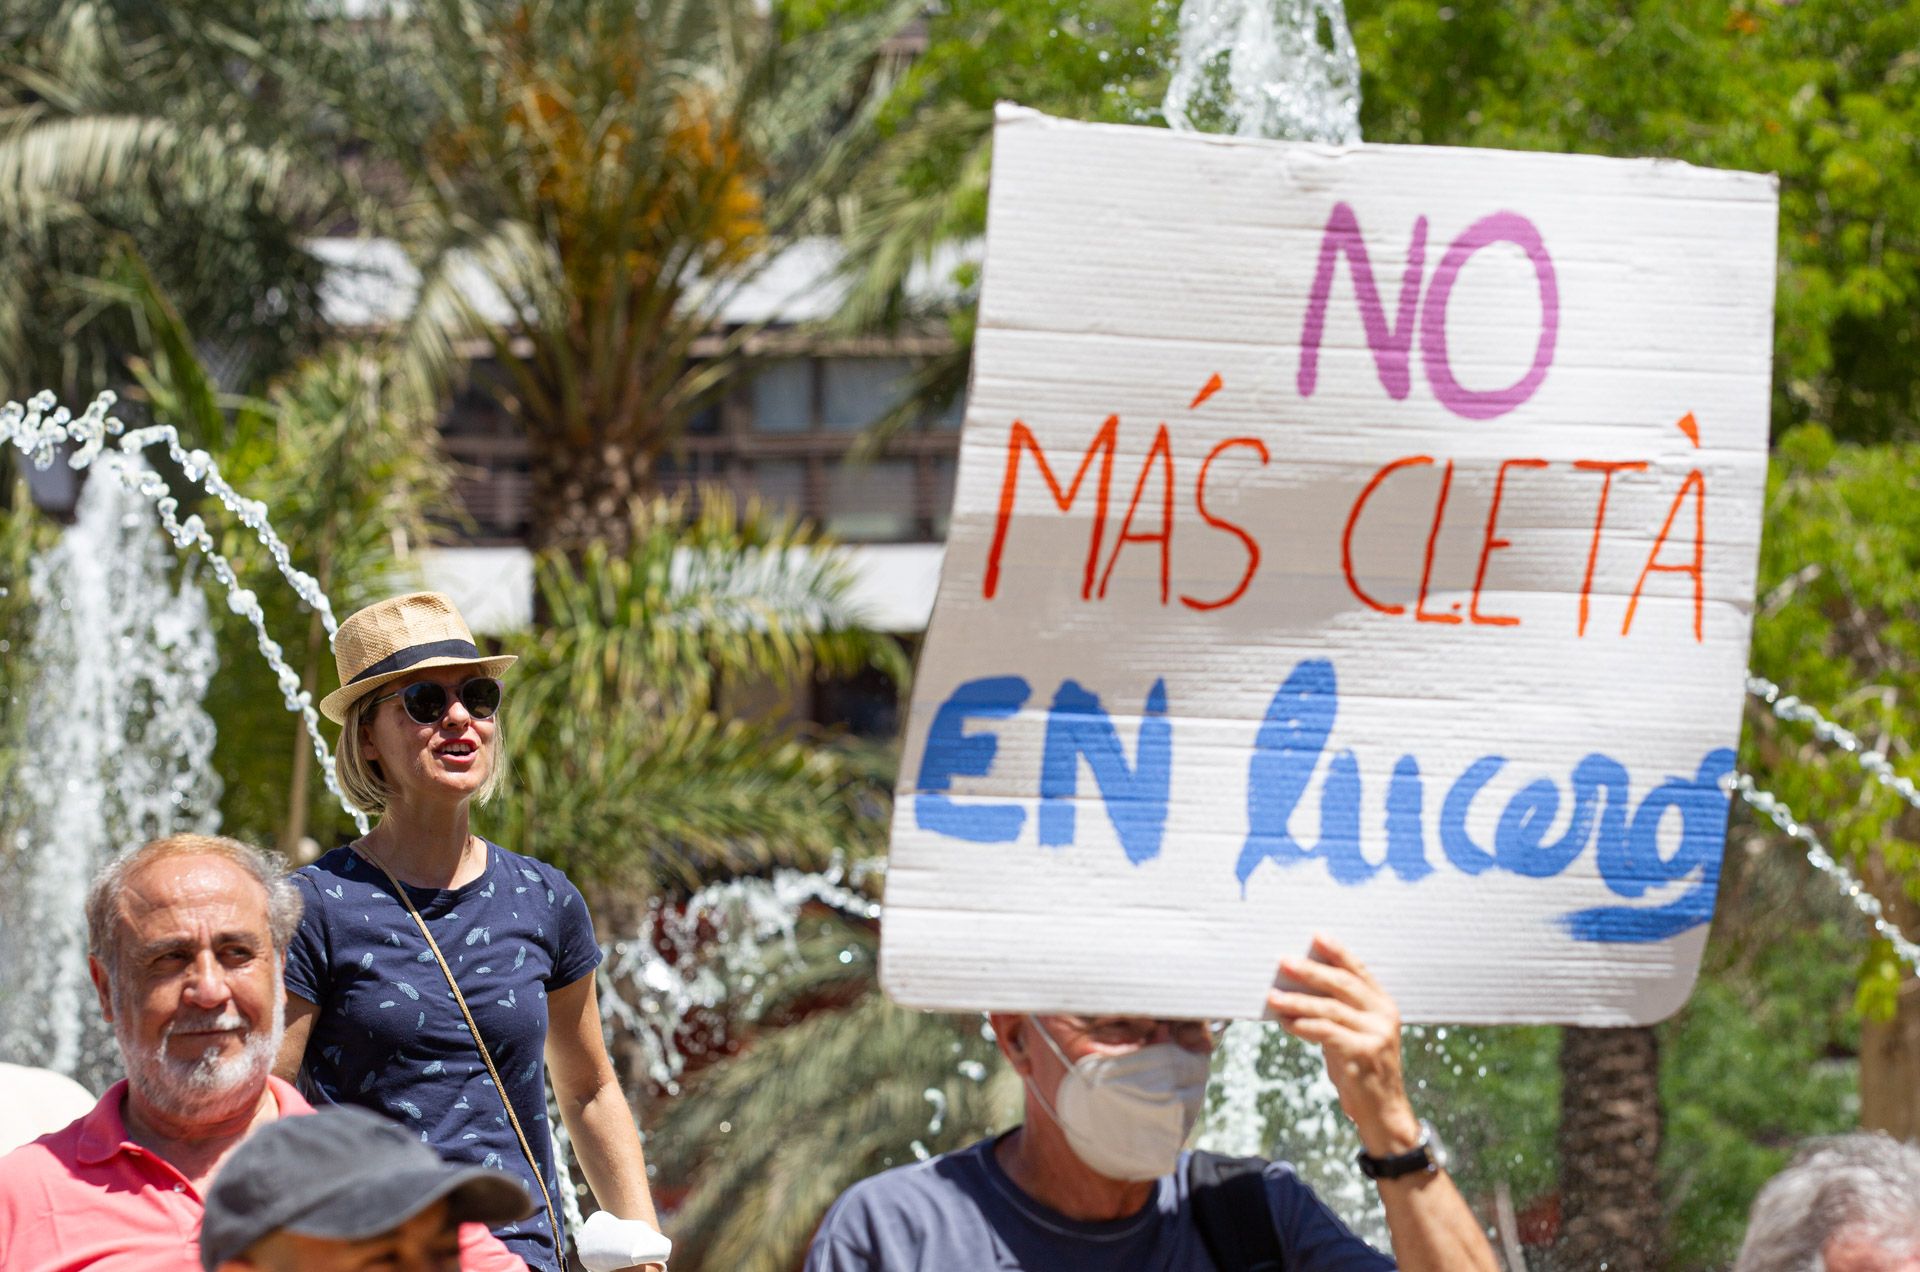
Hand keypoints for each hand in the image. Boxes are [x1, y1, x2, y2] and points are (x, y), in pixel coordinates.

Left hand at [1266, 932, 1422, 1158]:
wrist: (1383, 1112)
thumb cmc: (1362, 1070)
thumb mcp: (1354, 1034)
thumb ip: (1337, 1012)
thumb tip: (1299, 989)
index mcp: (1384, 1004)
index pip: (1359, 971)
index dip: (1338, 952)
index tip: (1316, 936)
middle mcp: (1384, 1015)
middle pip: (1342, 985)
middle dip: (1310, 971)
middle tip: (1284, 960)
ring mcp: (1376, 1034)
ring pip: (1330, 1009)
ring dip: (1297, 1001)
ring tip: (1273, 996)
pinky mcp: (1363, 1053)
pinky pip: (1326, 1033)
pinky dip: (1303, 1025)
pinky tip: (1286, 1023)